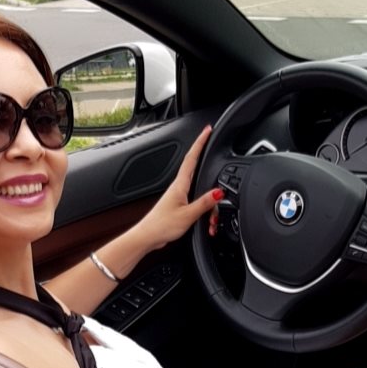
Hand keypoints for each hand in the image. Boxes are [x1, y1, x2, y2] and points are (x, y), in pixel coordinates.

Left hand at [136, 125, 223, 249]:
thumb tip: (218, 192)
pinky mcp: (179, 205)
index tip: (208, 130)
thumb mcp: (188, 214)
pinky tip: (207, 220)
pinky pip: (196, 201)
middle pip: (196, 169)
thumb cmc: (162, 226)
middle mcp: (178, 188)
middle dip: (206, 160)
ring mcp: (178, 196)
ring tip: (212, 219)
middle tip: (214, 149)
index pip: (192, 158)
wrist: (147, 237)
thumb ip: (204, 202)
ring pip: (199, 189)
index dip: (200, 142)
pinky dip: (205, 209)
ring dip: (210, 202)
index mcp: (180, 185)